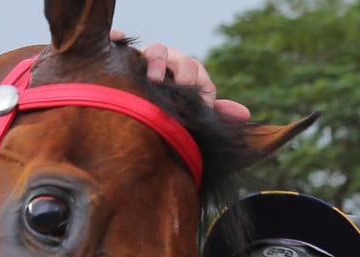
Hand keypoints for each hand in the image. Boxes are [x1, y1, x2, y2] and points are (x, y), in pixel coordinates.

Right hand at [112, 30, 250, 121]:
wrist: (140, 110)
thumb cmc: (172, 110)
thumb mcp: (194, 111)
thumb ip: (215, 112)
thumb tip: (243, 114)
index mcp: (189, 74)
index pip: (201, 76)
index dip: (203, 88)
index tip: (202, 106)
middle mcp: (171, 63)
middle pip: (182, 61)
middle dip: (184, 75)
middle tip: (182, 91)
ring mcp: (149, 59)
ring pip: (157, 50)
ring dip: (157, 60)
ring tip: (154, 79)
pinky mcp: (125, 57)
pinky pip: (121, 41)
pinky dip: (118, 37)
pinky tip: (116, 40)